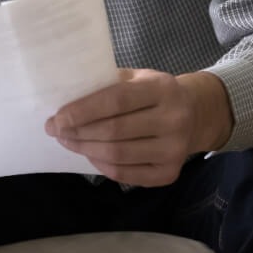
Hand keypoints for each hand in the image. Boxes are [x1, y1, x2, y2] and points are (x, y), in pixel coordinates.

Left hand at [46, 68, 234, 185]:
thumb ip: (107, 83)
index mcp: (162, 89)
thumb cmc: (154, 92)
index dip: (83, 110)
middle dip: (78, 132)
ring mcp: (175, 150)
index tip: (57, 117)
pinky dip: (102, 166)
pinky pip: (127, 175)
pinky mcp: (171, 173)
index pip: (116, 100)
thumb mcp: (137, 77)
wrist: (196, 114)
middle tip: (55, 130)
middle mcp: (174, 120)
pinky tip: (90, 154)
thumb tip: (64, 97)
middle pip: (115, 131)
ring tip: (67, 141)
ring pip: (119, 155)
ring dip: (85, 150)